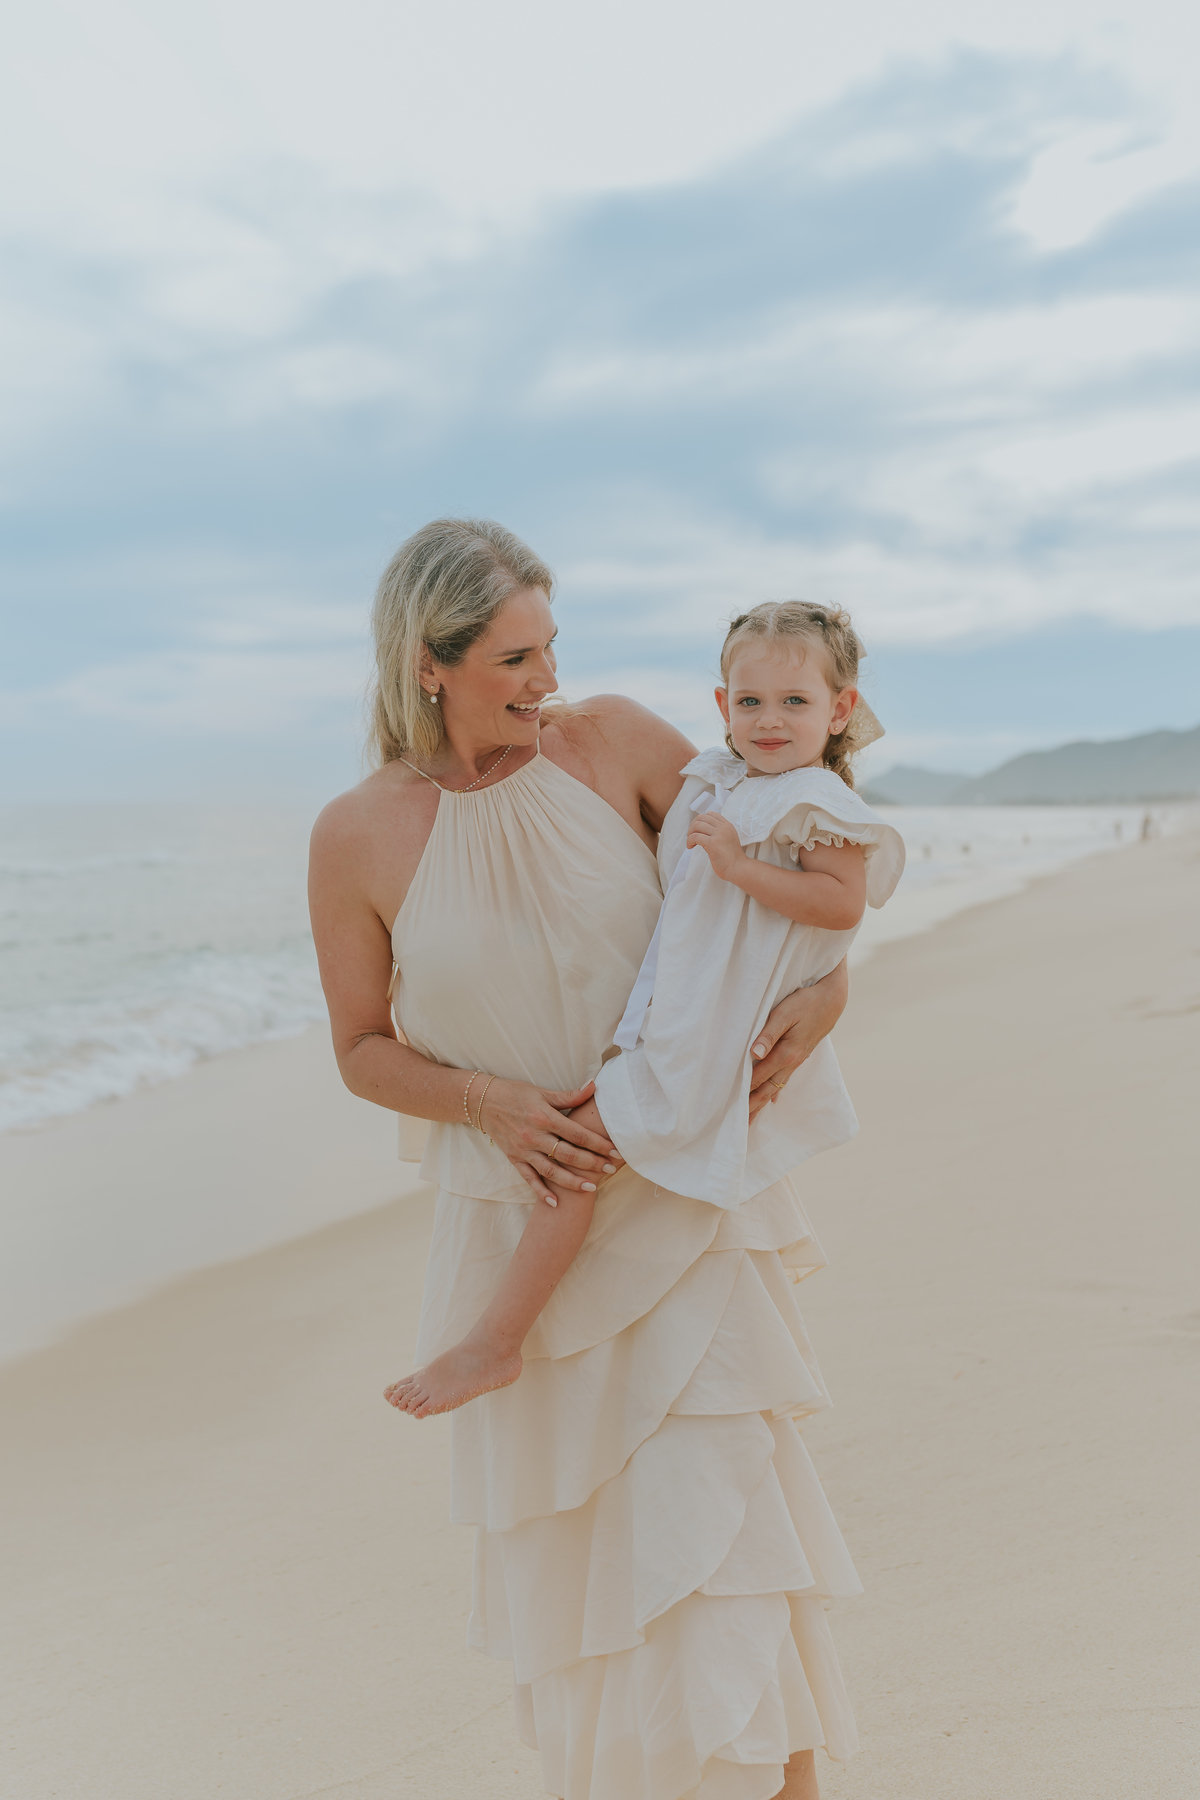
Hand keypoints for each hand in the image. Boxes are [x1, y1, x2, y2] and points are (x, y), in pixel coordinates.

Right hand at [479, 1077, 620, 1203]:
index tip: (615, 1151)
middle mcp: (534, 1136)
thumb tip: (594, 1087)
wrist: (483, 1102)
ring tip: (591, 1188)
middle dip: (591, 1163)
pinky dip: (541, 1192)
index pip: (577, 1134)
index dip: (598, 1143)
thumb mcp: (543, 1092)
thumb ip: (569, 1096)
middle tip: (611, 1170)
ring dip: (571, 1181)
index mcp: (544, 1117)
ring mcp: (523, 1150)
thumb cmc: (515, 1094)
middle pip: (568, 1154)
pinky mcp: (514, 1159)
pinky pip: (529, 1179)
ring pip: (551, 1171)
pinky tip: (555, 1203)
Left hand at [686, 812, 745, 881]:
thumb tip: (703, 829)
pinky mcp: (712, 843)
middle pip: (702, 818)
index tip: (698, 829)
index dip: (701, 820)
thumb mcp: (729, 838)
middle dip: (693, 826)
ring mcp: (718, 834)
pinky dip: (689, 841)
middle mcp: (723, 827)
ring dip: (690, 833)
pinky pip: (695, 837)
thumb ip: (719, 832)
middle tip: (691, 836)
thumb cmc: (732, 857)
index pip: (711, 814)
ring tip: (690, 842)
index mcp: (727, 825)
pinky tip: (690, 846)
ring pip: (697, 825)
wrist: (738, 868)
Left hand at [747, 960, 848, 1118]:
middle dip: (751, 1107)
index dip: (742, 1091)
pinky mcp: (799, 1056)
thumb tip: (754, 1053)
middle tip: (736, 1128)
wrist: (832, 999)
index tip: (726, 1105)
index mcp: (786, 1054)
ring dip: (761, 1103)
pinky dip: (775, 1092)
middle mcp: (791, 1062)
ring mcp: (796, 1061)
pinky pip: (784, 1080)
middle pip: (767, 1090)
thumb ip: (768, 1034)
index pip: (757, 1077)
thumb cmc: (806, 1002)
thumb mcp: (784, 1013)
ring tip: (750, 1121)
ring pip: (775, 1087)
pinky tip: (771, 1102)